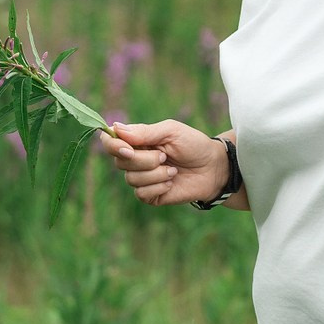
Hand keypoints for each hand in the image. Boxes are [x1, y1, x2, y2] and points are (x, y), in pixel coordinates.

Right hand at [96, 120, 228, 206]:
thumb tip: (115, 128)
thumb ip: (144, 132)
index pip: (110, 142)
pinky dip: (158, 187)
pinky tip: (171, 182)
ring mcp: (141, 178)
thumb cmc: (193, 145)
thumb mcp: (171, 131)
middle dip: (144, 160)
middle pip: (120, 162)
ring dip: (155, 174)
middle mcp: (135, 159)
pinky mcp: (150, 195)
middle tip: (165, 156)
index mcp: (137, 141)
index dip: (113, 145)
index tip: (127, 148)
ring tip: (173, 170)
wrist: (213, 168)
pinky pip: (141, 193)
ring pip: (131, 179)